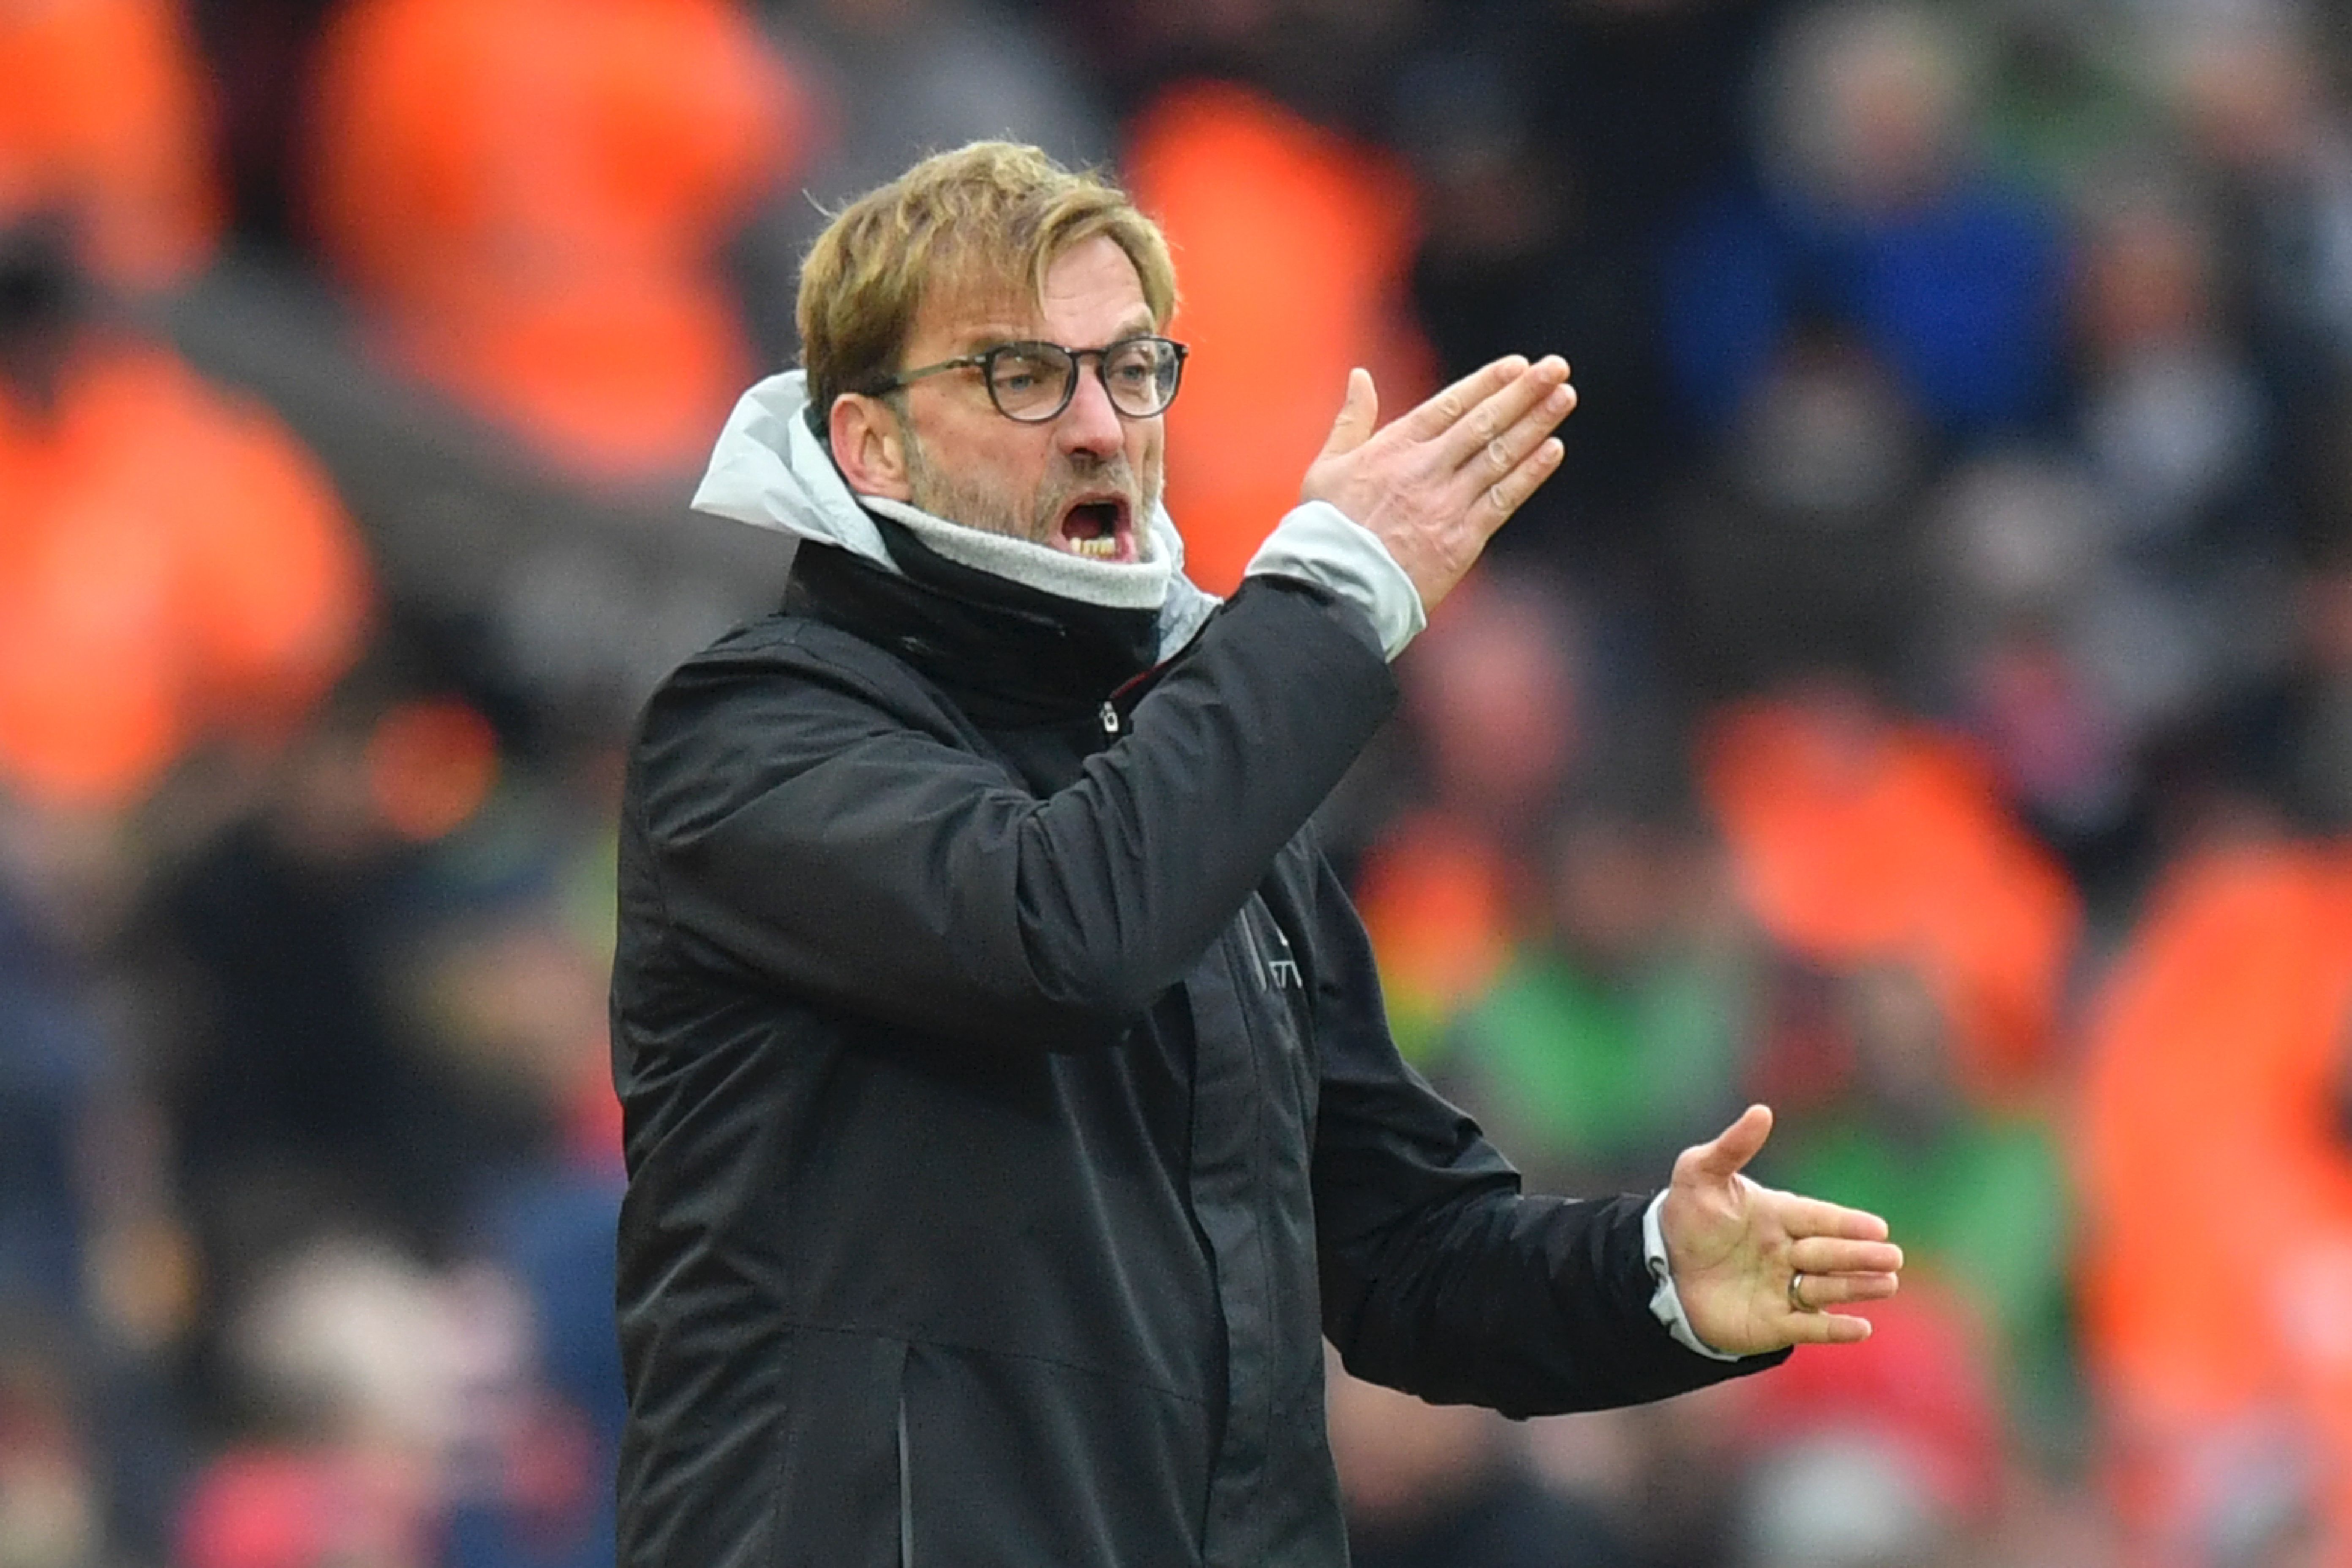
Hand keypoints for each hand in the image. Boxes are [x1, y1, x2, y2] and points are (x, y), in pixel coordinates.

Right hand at [1300, 356, 1574, 610]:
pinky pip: (1503, 499)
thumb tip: (1359, 375)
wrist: (1335, 587)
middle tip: (1557, 367)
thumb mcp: (1328, 466)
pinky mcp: (1461, 539)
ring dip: (1536, 424)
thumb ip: (1351, 419)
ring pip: (1500, 456)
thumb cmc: (1326, 528)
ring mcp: (1446, 503)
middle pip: (1484, 423)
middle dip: (1524, 392)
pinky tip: (1553, 450)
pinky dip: (1530, 474)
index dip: (1487, 383)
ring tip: (1564, 397)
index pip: (1450, 405)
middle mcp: (1426, 469)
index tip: (1518, 365)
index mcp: (1394, 448)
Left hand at [1658, 1105, 1902, 1354]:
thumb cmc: (1687, 1216)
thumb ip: (1732, 1147)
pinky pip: (1809, 1327)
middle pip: (1830, 1254)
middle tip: (1892, 1257)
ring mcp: (1784, 1288)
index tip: (1877, 1227)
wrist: (1662, 1266)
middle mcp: (1789, 1252)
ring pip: (1827, 1288)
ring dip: (1857, 1287)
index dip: (1847, 1223)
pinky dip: (1834, 1329)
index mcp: (1779, 1215)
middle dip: (1860, 1256)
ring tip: (1888, 1283)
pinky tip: (1862, 1328)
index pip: (1819, 1218)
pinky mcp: (1774, 1323)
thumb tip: (1762, 1111)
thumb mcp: (1700, 1174)